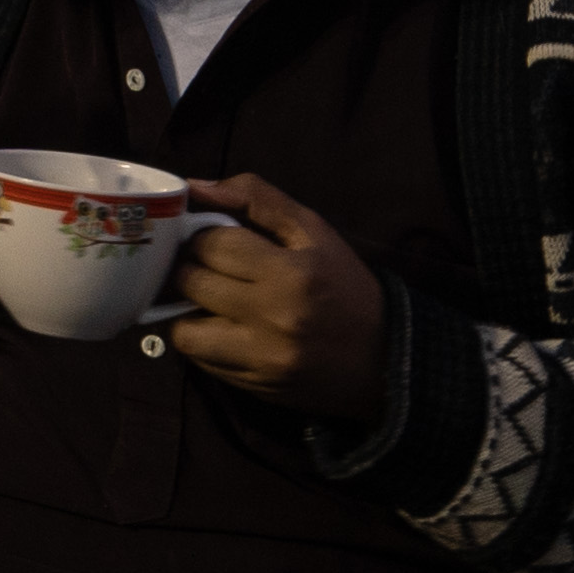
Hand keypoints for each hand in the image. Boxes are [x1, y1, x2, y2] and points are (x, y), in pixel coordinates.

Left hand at [171, 174, 392, 420]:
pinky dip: (200, 342)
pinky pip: (201, 361)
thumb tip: (195, 187)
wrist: (389, 360)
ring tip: (207, 302)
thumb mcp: (314, 232)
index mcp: (290, 273)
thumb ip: (256, 198)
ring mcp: (263, 357)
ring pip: (184, 329)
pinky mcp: (257, 385)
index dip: (202, 237)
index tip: (211, 240)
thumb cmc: (346, 287)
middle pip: (191, 282)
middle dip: (190, 269)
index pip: (210, 243)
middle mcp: (273, 317)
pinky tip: (220, 329)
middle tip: (206, 269)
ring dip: (186, 312)